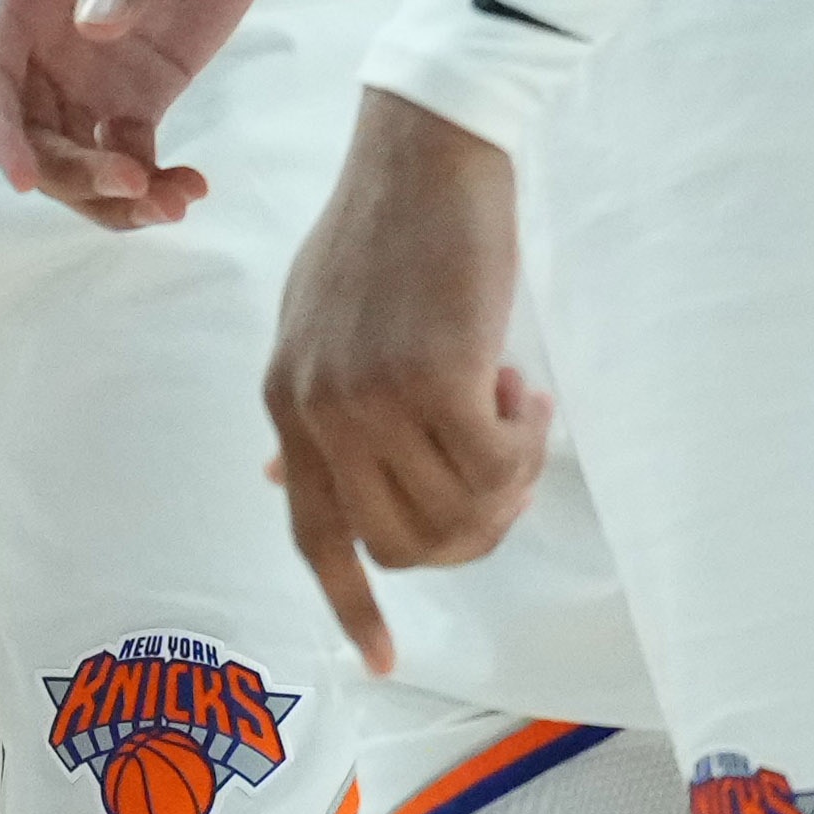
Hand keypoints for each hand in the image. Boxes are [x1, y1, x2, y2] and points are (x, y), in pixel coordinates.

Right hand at [0, 0, 297, 227]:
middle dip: (68, 171)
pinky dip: (149, 182)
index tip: (25, 179)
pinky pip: (126, 150)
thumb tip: (93, 26)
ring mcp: (92, 63)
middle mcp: (46, 32)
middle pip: (28, 126)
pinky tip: (191, 188)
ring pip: (73, 152)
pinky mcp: (141, 83)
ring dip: (109, 192)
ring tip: (172, 203)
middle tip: (133, 187)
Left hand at [261, 87, 547, 672]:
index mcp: (285, 400)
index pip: (313, 535)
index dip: (350, 604)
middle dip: (473, 527)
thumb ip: (312, 406)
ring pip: (460, 513)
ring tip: (516, 404)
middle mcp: (315, 410)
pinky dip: (528, 440)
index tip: (378, 659)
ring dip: (508, 478)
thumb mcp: (320, 324)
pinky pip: (498, 465)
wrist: (424, 154)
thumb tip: (287, 482)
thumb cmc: (389, 236)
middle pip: (404, 545)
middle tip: (508, 463)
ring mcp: (368, 398)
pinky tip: (525, 385)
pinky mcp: (430, 378)